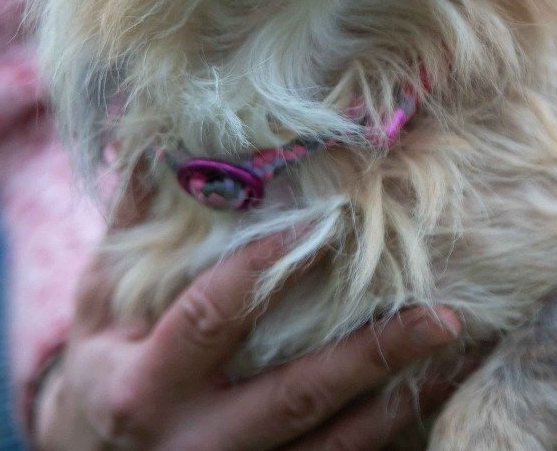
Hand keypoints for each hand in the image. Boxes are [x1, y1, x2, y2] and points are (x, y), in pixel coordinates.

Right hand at [34, 228, 464, 450]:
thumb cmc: (101, 372)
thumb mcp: (97, 309)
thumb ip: (130, 231)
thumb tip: (156, 136)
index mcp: (144, 386)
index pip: (210, 319)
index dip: (262, 270)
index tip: (323, 222)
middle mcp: (195, 441)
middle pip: (297, 394)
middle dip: (371, 355)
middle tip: (441, 314)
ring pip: (335, 444)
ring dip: (402, 398)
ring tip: (459, 352)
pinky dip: (391, 430)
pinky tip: (434, 392)